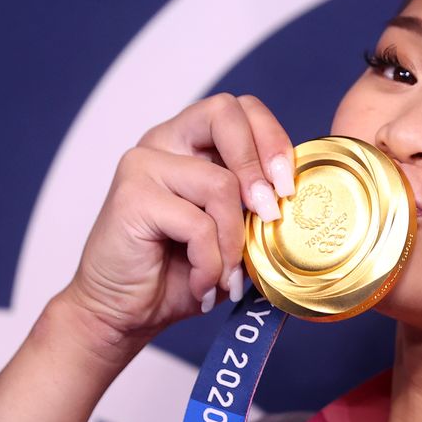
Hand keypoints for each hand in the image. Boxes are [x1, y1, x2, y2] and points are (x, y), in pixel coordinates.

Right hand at [60, 93, 295, 345]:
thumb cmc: (178, 273)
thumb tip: (297, 197)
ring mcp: (144, 165)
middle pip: (225, 112)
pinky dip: (210, 262)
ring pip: (221, 184)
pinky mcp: (132, 196)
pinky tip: (201, 284)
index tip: (288, 187)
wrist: (124, 312)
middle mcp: (164, 142)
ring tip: (226, 276)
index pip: (240, 109)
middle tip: (271, 214)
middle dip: (259, 163)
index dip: (272, 139)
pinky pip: (198, 223)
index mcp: (190, 141)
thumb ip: (255, 204)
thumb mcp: (230, 231)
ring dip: (233, 240)